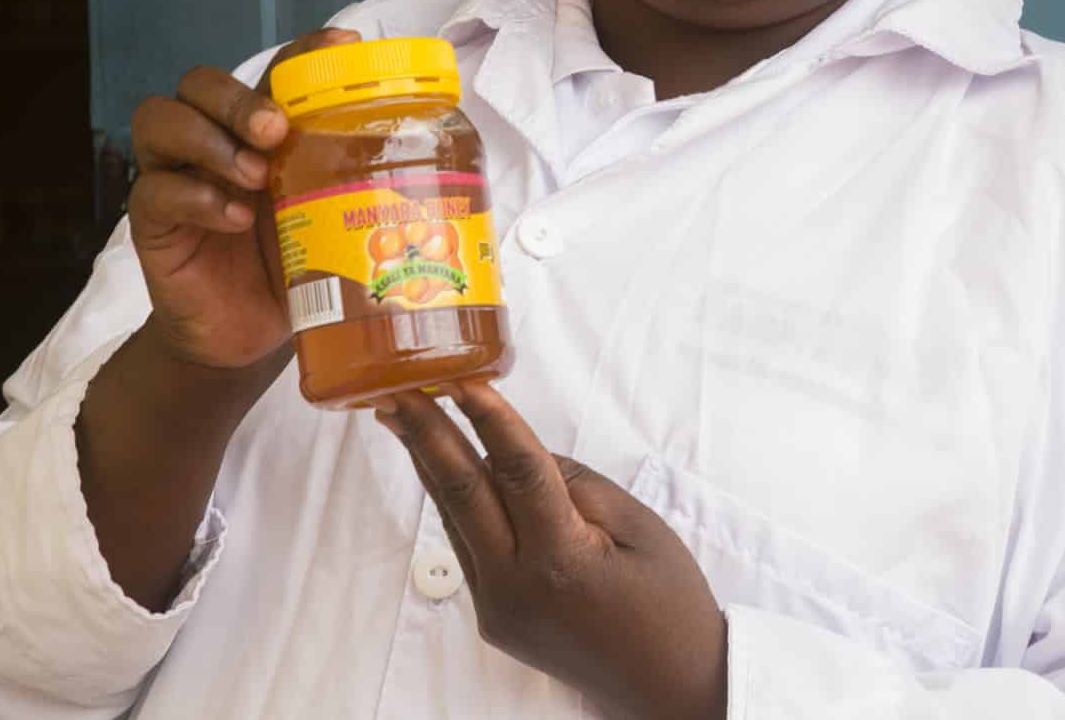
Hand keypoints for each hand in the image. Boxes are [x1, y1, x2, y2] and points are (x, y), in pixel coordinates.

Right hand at [126, 27, 359, 369]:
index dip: (305, 49)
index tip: (347, 44)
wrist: (248, 336)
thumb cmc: (296, 267)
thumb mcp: (333, 217)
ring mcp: (176, 175)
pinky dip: (195, 197)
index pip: (273, 69)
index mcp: (262, 130)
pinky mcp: (153, 222)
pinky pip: (155, 191)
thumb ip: (359, 182)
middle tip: (274, 129)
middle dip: (237, 98)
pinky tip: (231, 217)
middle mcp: (214, 140)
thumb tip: (445, 161)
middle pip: (200, 83)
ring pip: (161, 119)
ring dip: (212, 141)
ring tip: (255, 177)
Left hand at [378, 383, 727, 719]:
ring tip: (404, 415)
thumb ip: (578, 484)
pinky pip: (469, 547)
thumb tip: (522, 453)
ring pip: (456, 520)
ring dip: (430, 464)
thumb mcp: (638, 527)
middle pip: (461, 493)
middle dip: (426, 434)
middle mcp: (515, 587)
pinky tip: (444, 467)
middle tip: (396, 388)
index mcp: (560, 559)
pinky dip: (457, 502)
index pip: (515, 469)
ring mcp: (497, 608)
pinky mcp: (493, 619)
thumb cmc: (669, 604)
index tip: (459, 377)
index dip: (487, 418)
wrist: (667, 687)